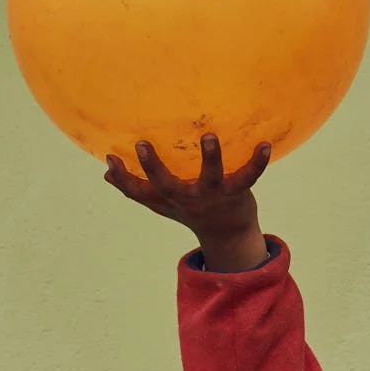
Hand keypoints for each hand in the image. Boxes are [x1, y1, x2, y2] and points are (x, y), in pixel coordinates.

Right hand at [104, 134, 270, 270]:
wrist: (228, 234)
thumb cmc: (190, 210)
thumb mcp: (162, 203)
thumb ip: (134, 188)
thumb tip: (105, 171)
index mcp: (170, 197)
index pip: (141, 191)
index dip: (124, 178)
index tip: (111, 158)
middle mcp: (189, 197)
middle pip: (167, 185)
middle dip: (153, 167)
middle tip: (142, 144)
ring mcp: (214, 194)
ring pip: (211, 176)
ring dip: (210, 158)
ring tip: (209, 136)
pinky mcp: (238, 192)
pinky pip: (249, 176)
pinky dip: (258, 162)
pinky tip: (264, 145)